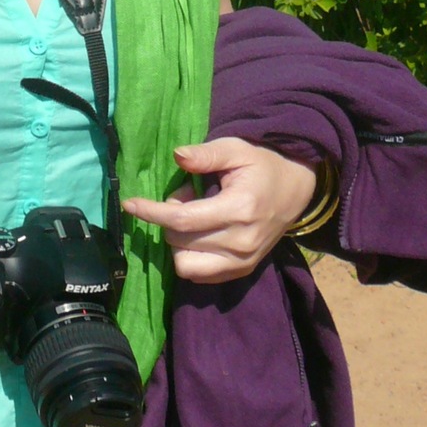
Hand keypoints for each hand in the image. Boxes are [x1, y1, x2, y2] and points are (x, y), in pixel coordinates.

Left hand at [122, 138, 317, 283]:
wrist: (296, 189)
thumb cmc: (262, 165)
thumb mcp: (236, 149)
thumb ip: (206, 155)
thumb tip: (177, 156)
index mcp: (239, 210)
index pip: (182, 221)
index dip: (152, 213)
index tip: (130, 204)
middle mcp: (241, 242)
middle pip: (180, 242)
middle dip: (170, 218)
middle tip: (186, 196)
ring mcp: (243, 262)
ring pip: (186, 266)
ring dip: (178, 243)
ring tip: (193, 219)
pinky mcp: (242, 271)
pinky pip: (199, 276)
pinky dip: (189, 257)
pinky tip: (200, 235)